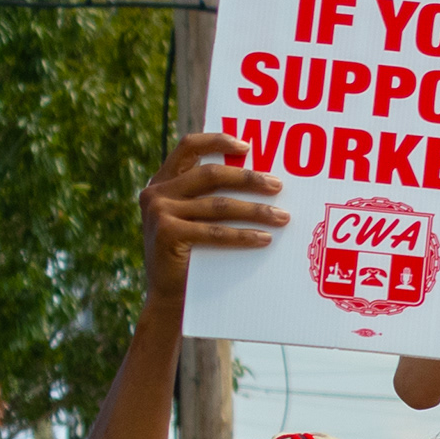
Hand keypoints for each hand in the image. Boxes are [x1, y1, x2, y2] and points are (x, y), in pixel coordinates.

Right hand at [136, 133, 286, 298]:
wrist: (169, 297)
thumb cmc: (191, 257)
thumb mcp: (192, 220)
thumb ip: (208, 197)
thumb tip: (259, 180)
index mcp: (162, 182)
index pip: (188, 147)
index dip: (218, 140)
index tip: (248, 146)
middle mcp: (156, 193)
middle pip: (211, 174)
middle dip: (249, 179)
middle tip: (278, 186)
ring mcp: (159, 212)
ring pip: (219, 205)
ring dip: (255, 210)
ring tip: (283, 217)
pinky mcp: (167, 233)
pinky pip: (216, 231)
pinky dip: (244, 235)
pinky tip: (265, 238)